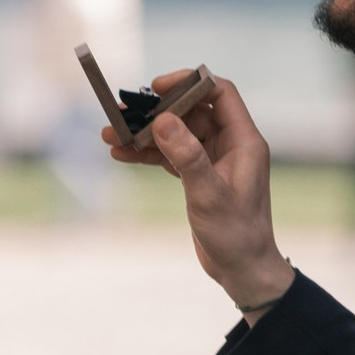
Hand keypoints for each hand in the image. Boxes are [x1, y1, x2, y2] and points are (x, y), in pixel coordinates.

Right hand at [125, 73, 292, 313]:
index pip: (218, 93)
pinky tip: (121, 154)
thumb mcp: (209, 195)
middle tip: (123, 114)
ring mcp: (214, 160)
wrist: (242, 270)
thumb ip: (187, 157)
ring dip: (145, 134)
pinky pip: (171, 154)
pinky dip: (148, 153)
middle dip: (156, 111)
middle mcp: (230, 145)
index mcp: (243, 141)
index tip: (156, 87)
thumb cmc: (236, 235)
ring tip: (110, 135)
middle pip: (190, 111)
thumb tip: (163, 121)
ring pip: (177, 134)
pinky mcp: (199, 176)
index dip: (188, 83)